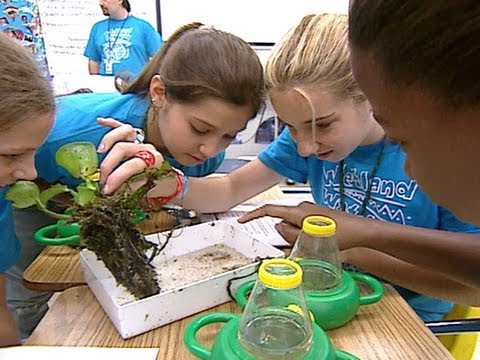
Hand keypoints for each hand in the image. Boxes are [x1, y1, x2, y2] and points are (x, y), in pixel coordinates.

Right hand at [95, 118, 163, 194]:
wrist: (168, 181)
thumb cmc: (158, 186)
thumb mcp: (149, 190)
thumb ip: (132, 188)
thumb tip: (113, 189)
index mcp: (155, 160)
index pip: (131, 166)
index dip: (116, 178)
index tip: (106, 190)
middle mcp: (148, 148)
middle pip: (123, 148)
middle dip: (108, 164)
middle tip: (101, 179)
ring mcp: (141, 141)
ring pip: (125, 131)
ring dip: (109, 140)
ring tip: (100, 152)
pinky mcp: (135, 138)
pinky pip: (122, 126)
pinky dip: (111, 123)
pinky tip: (100, 121)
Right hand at [238, 201, 367, 249]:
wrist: (363, 232)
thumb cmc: (340, 235)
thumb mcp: (309, 240)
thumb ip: (289, 234)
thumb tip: (278, 227)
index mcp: (298, 211)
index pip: (269, 210)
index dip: (253, 216)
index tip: (241, 221)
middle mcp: (303, 207)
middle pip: (282, 219)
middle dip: (283, 233)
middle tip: (296, 247)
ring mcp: (311, 210)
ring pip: (293, 224)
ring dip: (295, 236)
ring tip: (311, 245)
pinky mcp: (318, 215)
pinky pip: (302, 224)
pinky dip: (302, 234)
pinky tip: (316, 242)